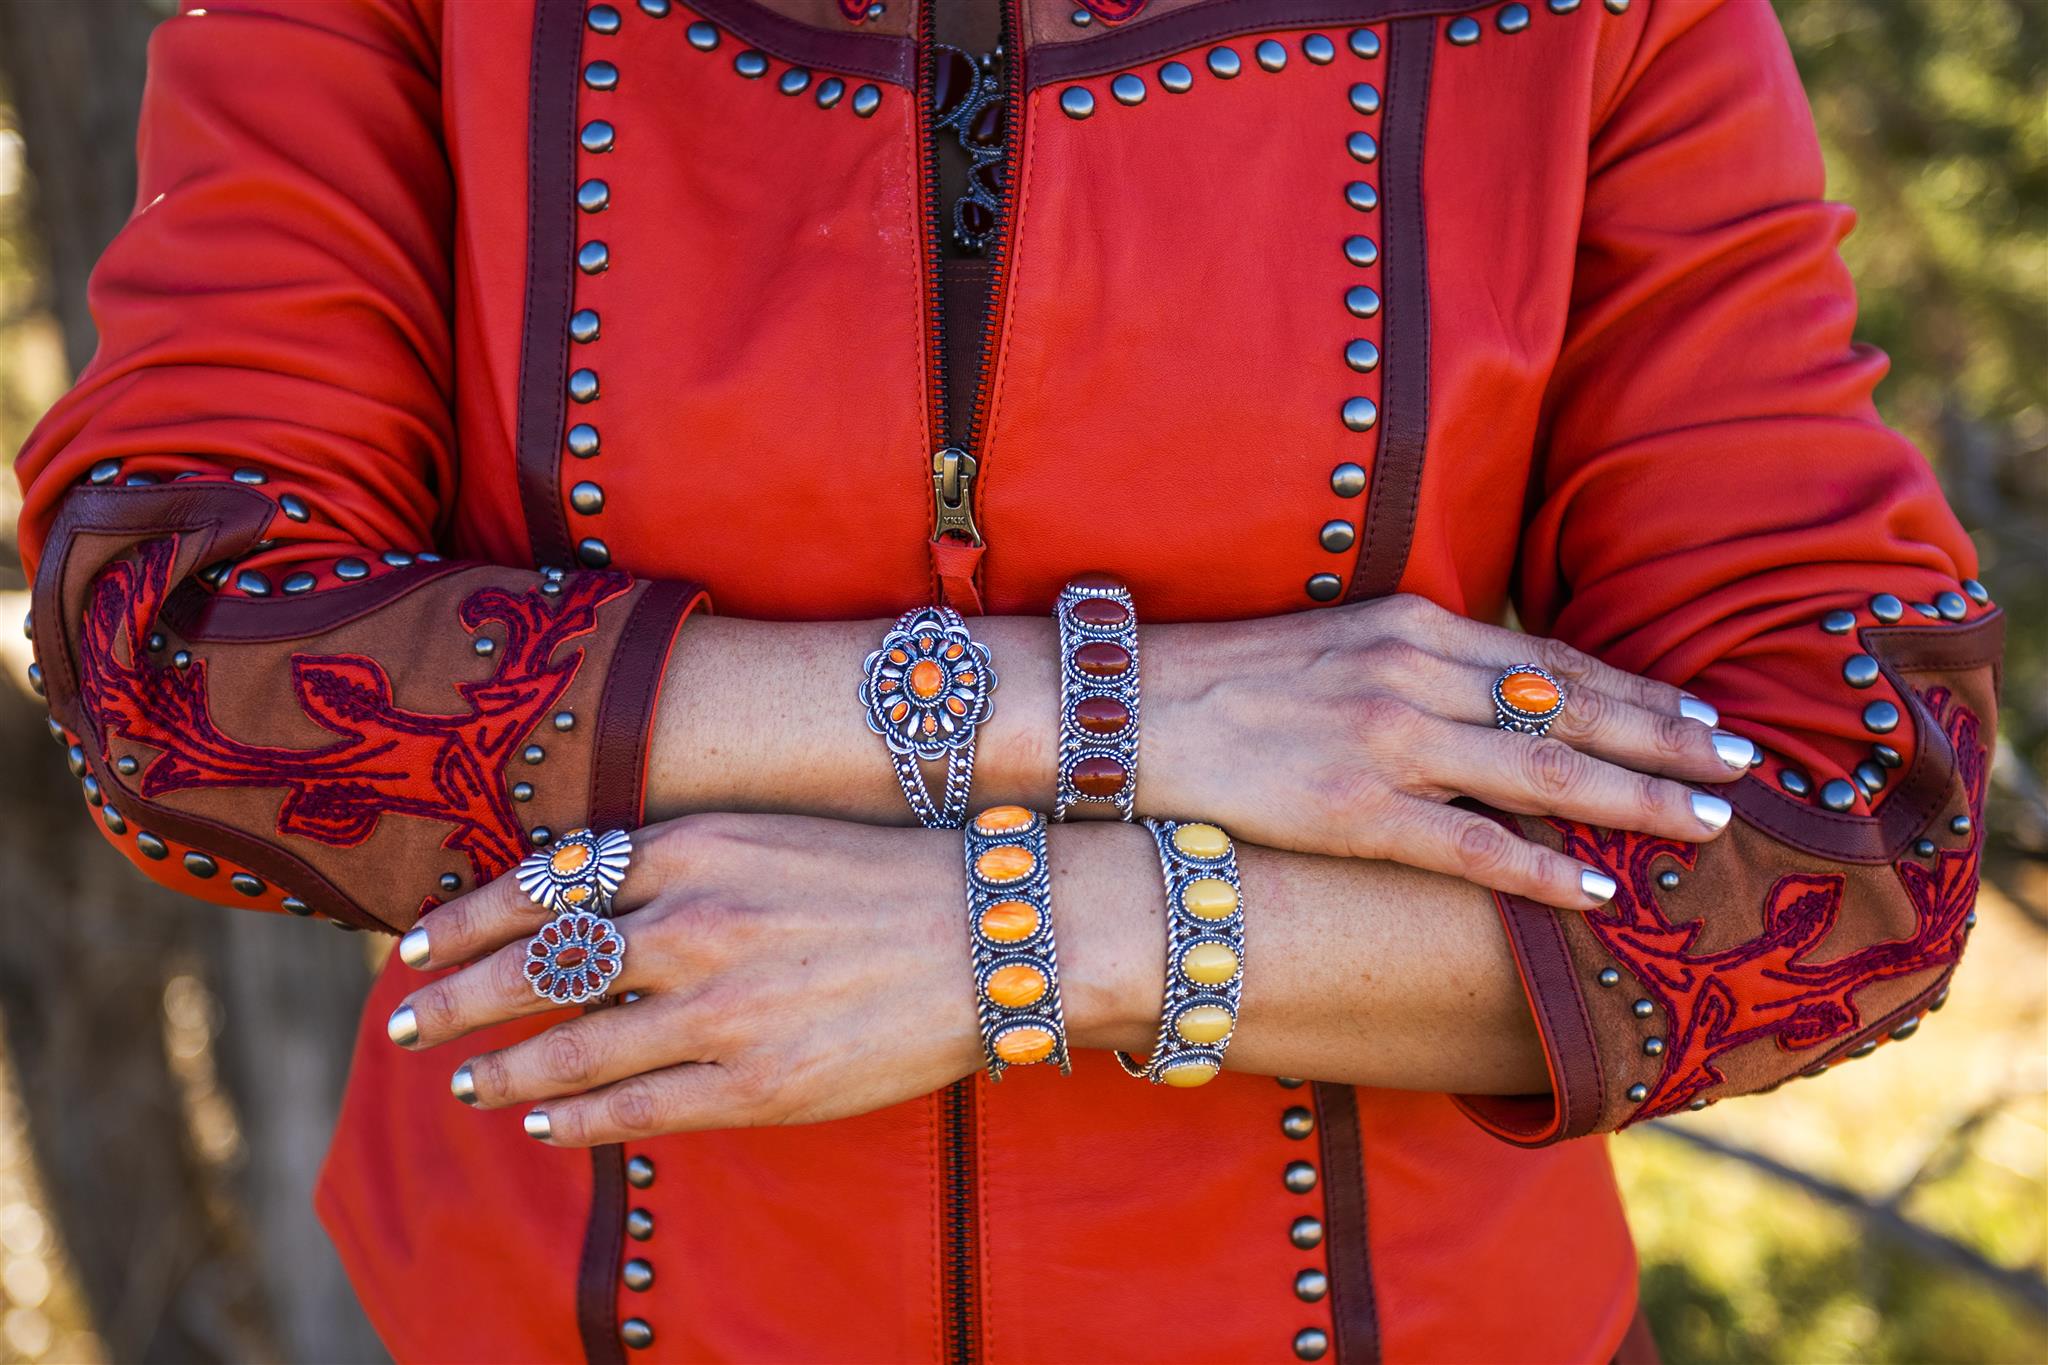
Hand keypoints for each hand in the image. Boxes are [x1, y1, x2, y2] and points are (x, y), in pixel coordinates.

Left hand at [383, 815, 994, 1144]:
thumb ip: (671, 863)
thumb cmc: (879, 878)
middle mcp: (693, 922)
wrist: (992, 933)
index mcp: (694, 846)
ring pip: (570, 1050)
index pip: (543, 885)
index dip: (464, 920)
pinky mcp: (757, 1083)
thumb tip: (575, 905)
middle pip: (535, 966)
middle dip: (453, 998)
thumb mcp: (764, 838)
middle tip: (402, 1019)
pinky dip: (573, 1119)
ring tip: (465, 1080)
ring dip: (502, 1069)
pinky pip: (634, 1110)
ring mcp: (721, 1008)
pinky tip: (543, 1124)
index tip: (412, 945)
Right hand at [1141, 594, 1755, 907]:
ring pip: (1542, 773)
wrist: (1128, 707)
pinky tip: (1598, 887)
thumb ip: (1416, 659)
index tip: (1700, 712)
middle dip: (1666, 738)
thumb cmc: (1228, 677)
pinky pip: (1470, 843)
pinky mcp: (1353, 809)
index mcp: (1412, 626)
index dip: (1634, 690)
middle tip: (1742, 763)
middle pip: (1569, 709)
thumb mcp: (1336, 640)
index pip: (1550, 660)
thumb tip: (1492, 688)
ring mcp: (1387, 742)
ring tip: (1708, 821)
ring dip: (1635, 798)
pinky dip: (1542, 867)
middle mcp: (1413, 675)